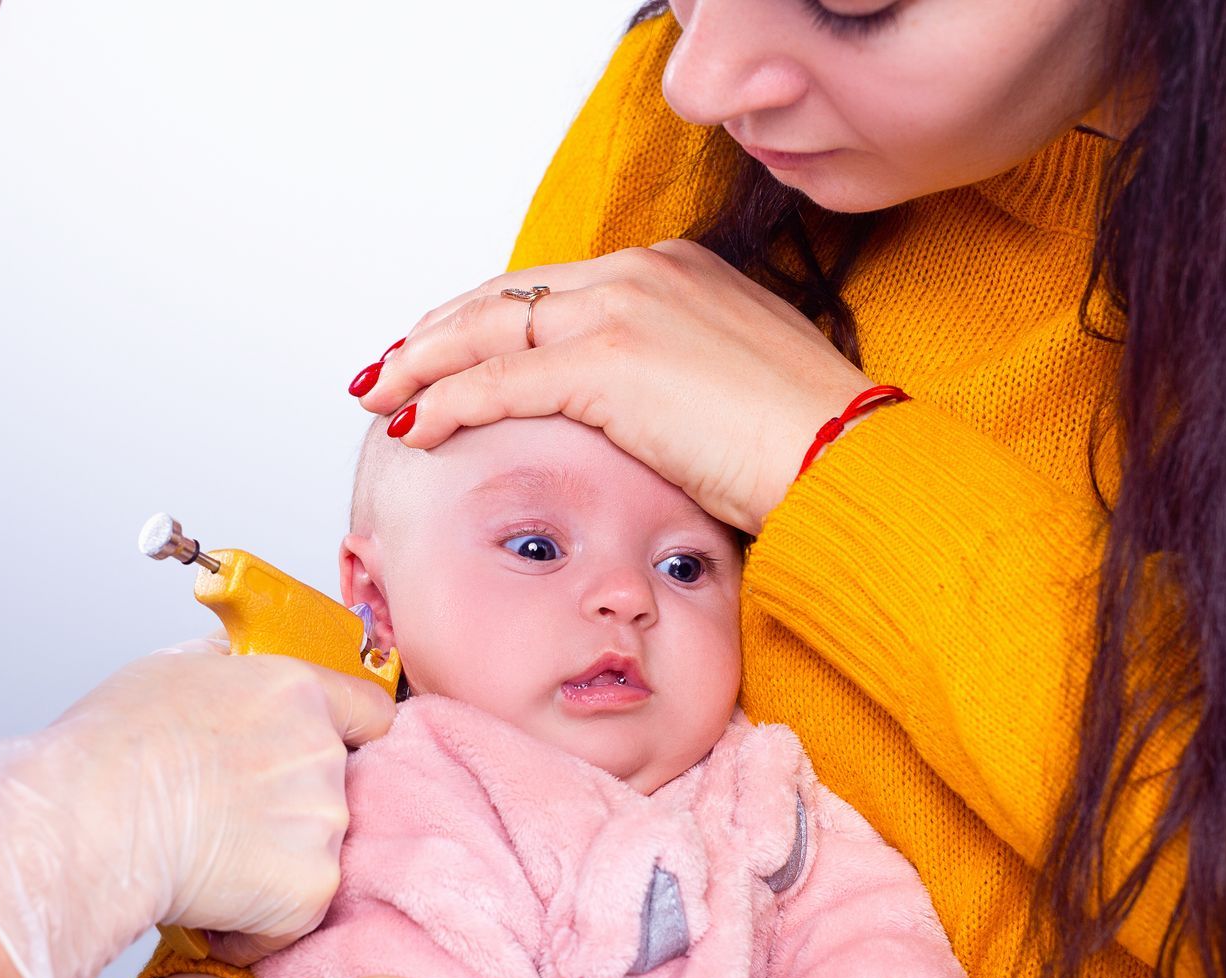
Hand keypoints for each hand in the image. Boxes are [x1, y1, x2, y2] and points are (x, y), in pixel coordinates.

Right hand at [0, 647, 396, 977]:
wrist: (87, 824)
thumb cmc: (108, 750)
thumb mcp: (171, 668)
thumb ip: (230, 668)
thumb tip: (239, 667)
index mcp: (296, 691)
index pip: (371, 711)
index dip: (351, 737)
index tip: (329, 757)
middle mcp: (322, 752)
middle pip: (338, 786)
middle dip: (295, 807)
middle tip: (230, 820)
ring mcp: (323, 822)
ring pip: (317, 851)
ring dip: (275, 863)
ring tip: (207, 859)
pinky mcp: (311, 888)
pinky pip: (297, 914)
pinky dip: (260, 922)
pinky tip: (209, 902)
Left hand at [358, 240, 877, 534]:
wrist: (843, 458)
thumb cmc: (800, 444)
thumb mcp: (725, 391)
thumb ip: (667, 383)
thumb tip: (634, 419)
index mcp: (671, 271)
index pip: (550, 290)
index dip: (486, 321)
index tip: (445, 350)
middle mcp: (642, 274)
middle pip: (506, 298)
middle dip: (438, 335)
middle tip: (390, 368)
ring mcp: (624, 310)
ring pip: (490, 332)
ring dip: (424, 366)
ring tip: (381, 394)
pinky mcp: (610, 363)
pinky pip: (501, 381)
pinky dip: (448, 404)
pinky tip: (414, 427)